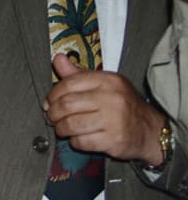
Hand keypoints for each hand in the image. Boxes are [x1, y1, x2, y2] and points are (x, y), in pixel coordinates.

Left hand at [46, 54, 166, 163]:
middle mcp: (112, 98)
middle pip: (66, 105)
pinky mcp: (114, 140)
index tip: (49, 102)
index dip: (53, 95)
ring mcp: (114, 120)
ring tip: (62, 129)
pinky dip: (74, 142)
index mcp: (108, 80)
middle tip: (51, 118)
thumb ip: (78, 73)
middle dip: (53, 114)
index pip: (69, 83)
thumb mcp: (104, 84)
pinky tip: (78, 138)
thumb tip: (57, 58)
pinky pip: (81, 141)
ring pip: (71, 124)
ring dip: (60, 129)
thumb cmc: (121, 105)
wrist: (150, 130)